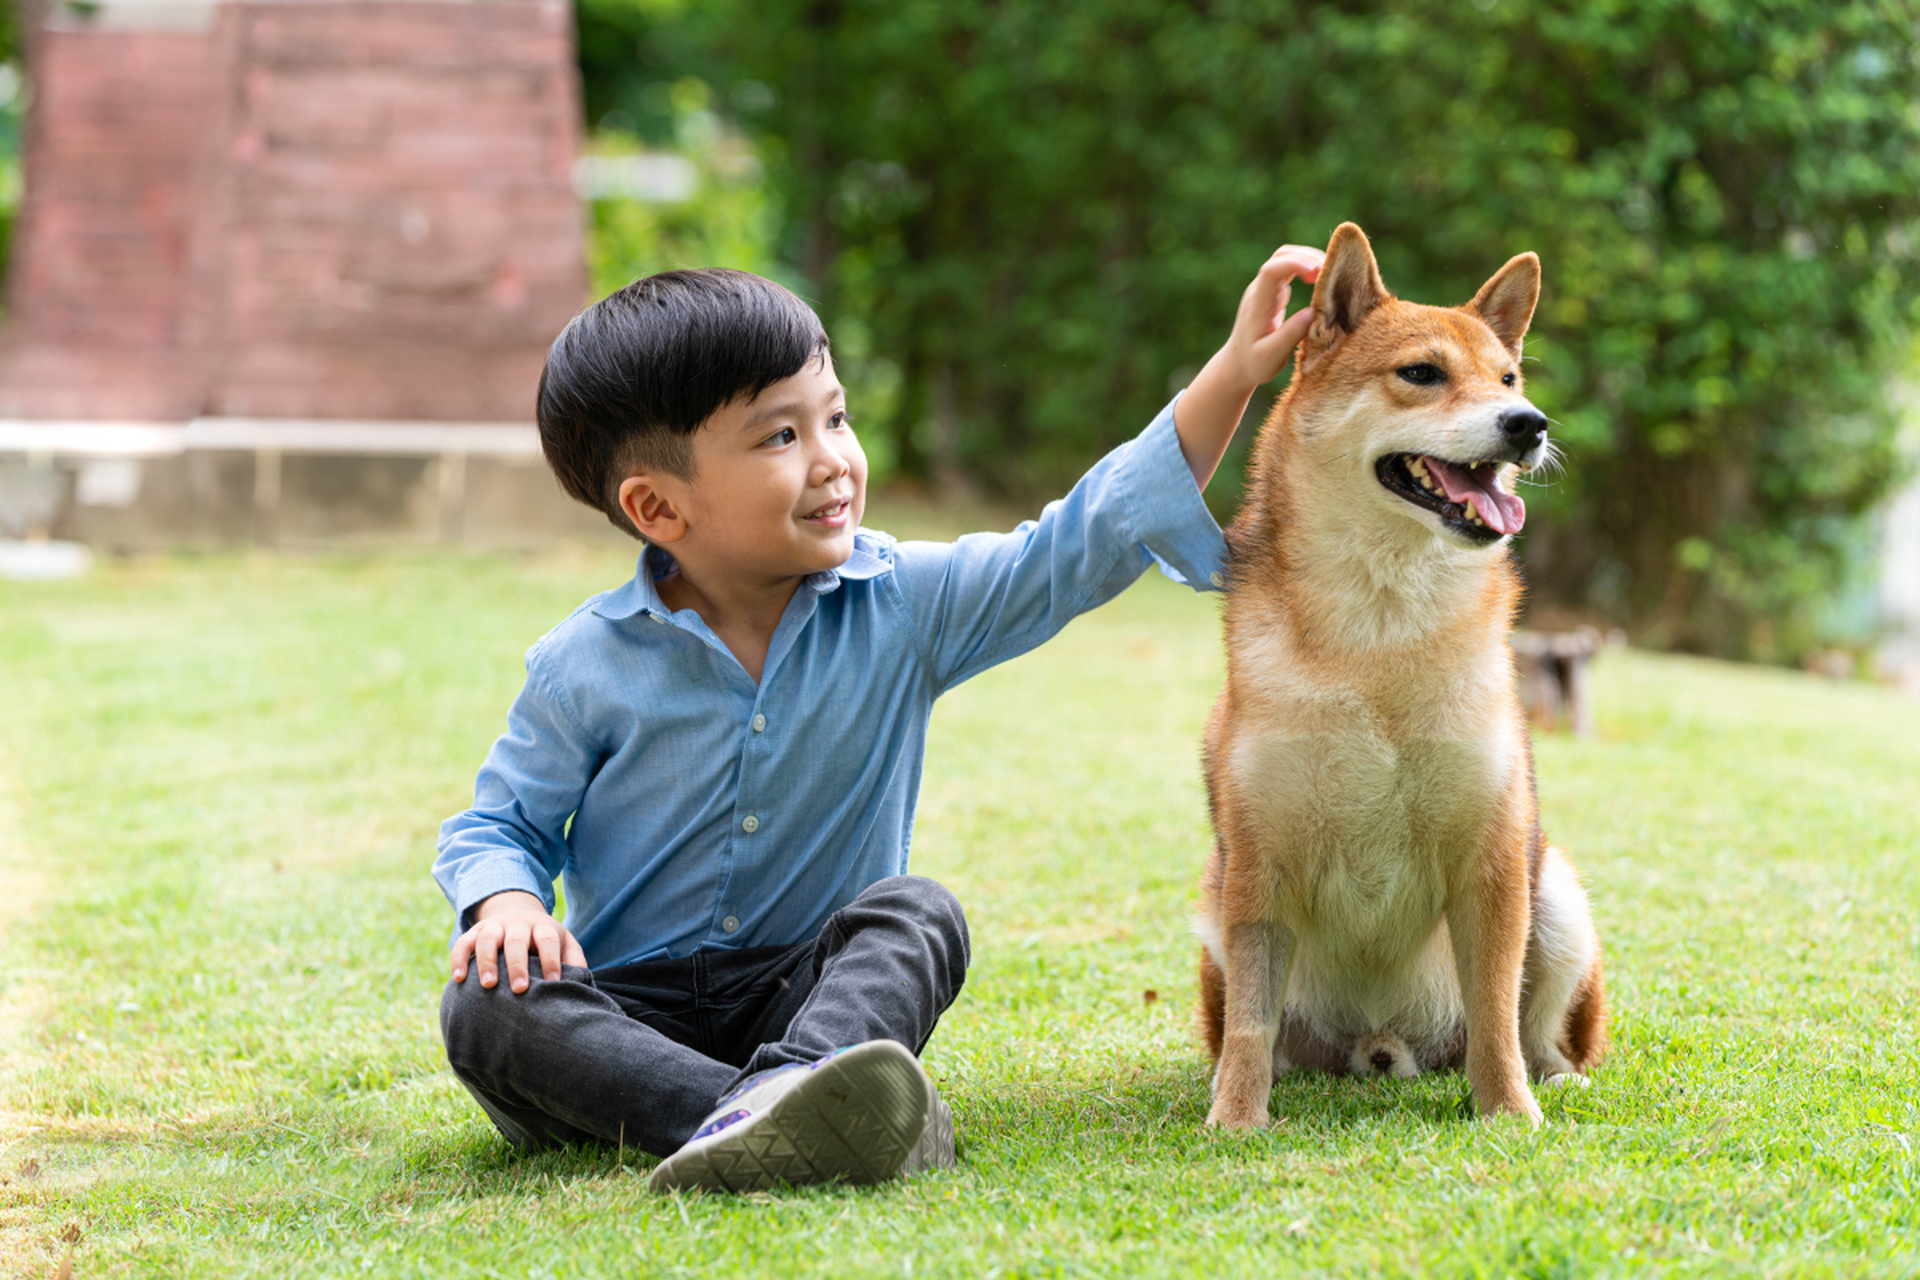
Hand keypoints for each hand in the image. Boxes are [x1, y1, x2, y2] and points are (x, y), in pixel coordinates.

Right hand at [449, 890, 587, 992]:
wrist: (518, 914)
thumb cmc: (545, 940)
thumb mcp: (564, 943)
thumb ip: (574, 960)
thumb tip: (582, 984)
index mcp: (543, 927)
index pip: (548, 940)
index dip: (551, 959)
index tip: (553, 982)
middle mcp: (518, 924)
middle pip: (516, 939)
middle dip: (517, 964)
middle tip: (519, 989)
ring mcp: (494, 926)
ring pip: (488, 938)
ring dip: (487, 961)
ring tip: (489, 985)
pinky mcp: (474, 931)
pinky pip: (463, 942)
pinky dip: (459, 958)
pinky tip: (458, 978)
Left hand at [1215, 244, 1325, 389]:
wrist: (1236, 365)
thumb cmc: (1253, 364)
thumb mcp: (1271, 356)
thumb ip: (1291, 334)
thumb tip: (1314, 312)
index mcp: (1258, 304)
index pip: (1272, 271)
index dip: (1295, 263)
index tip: (1317, 271)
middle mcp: (1260, 290)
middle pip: (1280, 256)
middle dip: (1307, 256)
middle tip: (1330, 271)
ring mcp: (1265, 289)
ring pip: (1285, 259)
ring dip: (1308, 260)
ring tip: (1327, 275)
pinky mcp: (1272, 292)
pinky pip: (1289, 270)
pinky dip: (1306, 268)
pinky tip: (1319, 281)